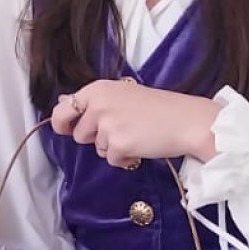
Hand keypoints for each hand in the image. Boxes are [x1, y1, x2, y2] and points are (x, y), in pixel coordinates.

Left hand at [50, 79, 219, 168]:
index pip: (62, 109)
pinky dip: (125, 158)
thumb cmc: (157, 107)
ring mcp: (107, 125)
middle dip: (95, 138)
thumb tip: (62, 100)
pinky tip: (141, 146)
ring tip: (135, 134)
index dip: (62, 124)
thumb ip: (92, 101)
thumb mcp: (121, 94)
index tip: (69, 130)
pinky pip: (112, 160)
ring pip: (97, 148)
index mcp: (97, 89)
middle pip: (79, 134)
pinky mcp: (119, 145)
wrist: (186, 120)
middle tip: (120, 129)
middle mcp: (98, 105)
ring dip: (113, 147)